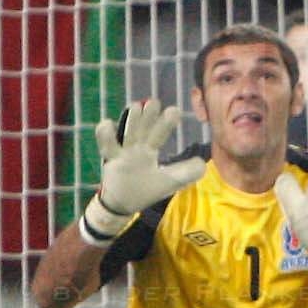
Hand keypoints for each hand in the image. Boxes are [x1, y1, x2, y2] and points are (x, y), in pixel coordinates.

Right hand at [90, 100, 204, 225]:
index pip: (159, 133)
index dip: (166, 122)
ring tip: (136, 106)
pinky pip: (106, 145)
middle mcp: (136, 148)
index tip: (174, 110)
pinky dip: (105, 134)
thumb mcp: (169, 181)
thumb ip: (186, 173)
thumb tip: (202, 163)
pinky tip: (108, 123)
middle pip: (142, 128)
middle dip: (148, 116)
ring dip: (131, 120)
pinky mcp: (111, 161)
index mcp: (150, 150)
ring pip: (126, 133)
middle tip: (154, 102)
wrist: (124, 204)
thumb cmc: (146, 190)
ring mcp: (123, 153)